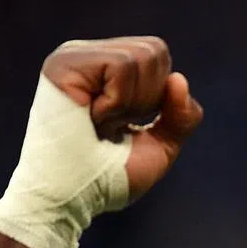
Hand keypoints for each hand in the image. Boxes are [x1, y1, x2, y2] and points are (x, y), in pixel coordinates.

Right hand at [42, 37, 202, 200]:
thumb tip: (179, 79)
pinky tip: (93, 118)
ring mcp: (75, 56)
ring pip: (143, 56)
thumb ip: (180, 117)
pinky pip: (122, 66)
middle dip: (149, 99)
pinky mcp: (66, 63)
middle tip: (114, 125)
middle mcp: (91, 56)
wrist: (74, 197)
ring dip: (131, 104)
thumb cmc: (110, 177)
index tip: (128, 124)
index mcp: (109, 71)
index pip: (158, 56)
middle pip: (156, 50)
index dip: (160, 95)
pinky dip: (118, 102)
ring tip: (100, 123)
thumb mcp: (160, 146)